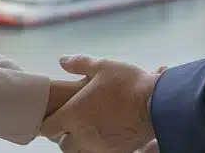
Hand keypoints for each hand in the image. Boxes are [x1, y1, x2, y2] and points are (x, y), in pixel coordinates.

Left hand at [40, 55, 162, 152]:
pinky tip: (107, 135)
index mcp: (74, 115)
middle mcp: (82, 135)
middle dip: (65, 135)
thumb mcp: (102, 66)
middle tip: (75, 123)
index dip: (49, 122)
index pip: (48, 128)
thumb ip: (80, 64)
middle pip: (63, 144)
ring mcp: (98, 147)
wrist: (156, 104)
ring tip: (91, 130)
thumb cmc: (127, 84)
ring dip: (81, 143)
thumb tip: (62, 61)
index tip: (55, 115)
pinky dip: (98, 147)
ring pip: (80, 152)